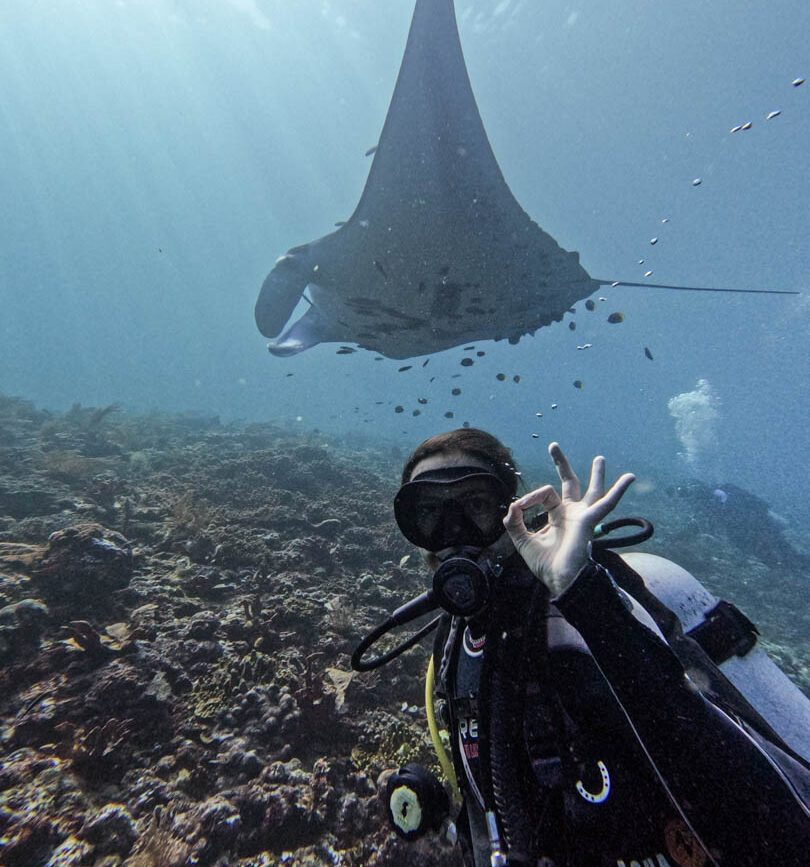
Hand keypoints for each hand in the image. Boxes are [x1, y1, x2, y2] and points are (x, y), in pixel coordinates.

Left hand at [503, 443, 634, 596]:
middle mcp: (572, 512)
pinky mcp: (590, 520)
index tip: (518, 507)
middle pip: (569, 482)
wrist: (558, 580)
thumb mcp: (522, 541)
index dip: (529, 497)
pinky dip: (619, 490)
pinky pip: (607, 503)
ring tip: (599, 459)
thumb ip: (514, 523)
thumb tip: (512, 505)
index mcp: (557, 515)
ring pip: (593, 490)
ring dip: (597, 474)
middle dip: (562, 464)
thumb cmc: (545, 564)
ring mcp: (583, 516)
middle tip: (553, 446)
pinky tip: (630, 477)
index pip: (544, 494)